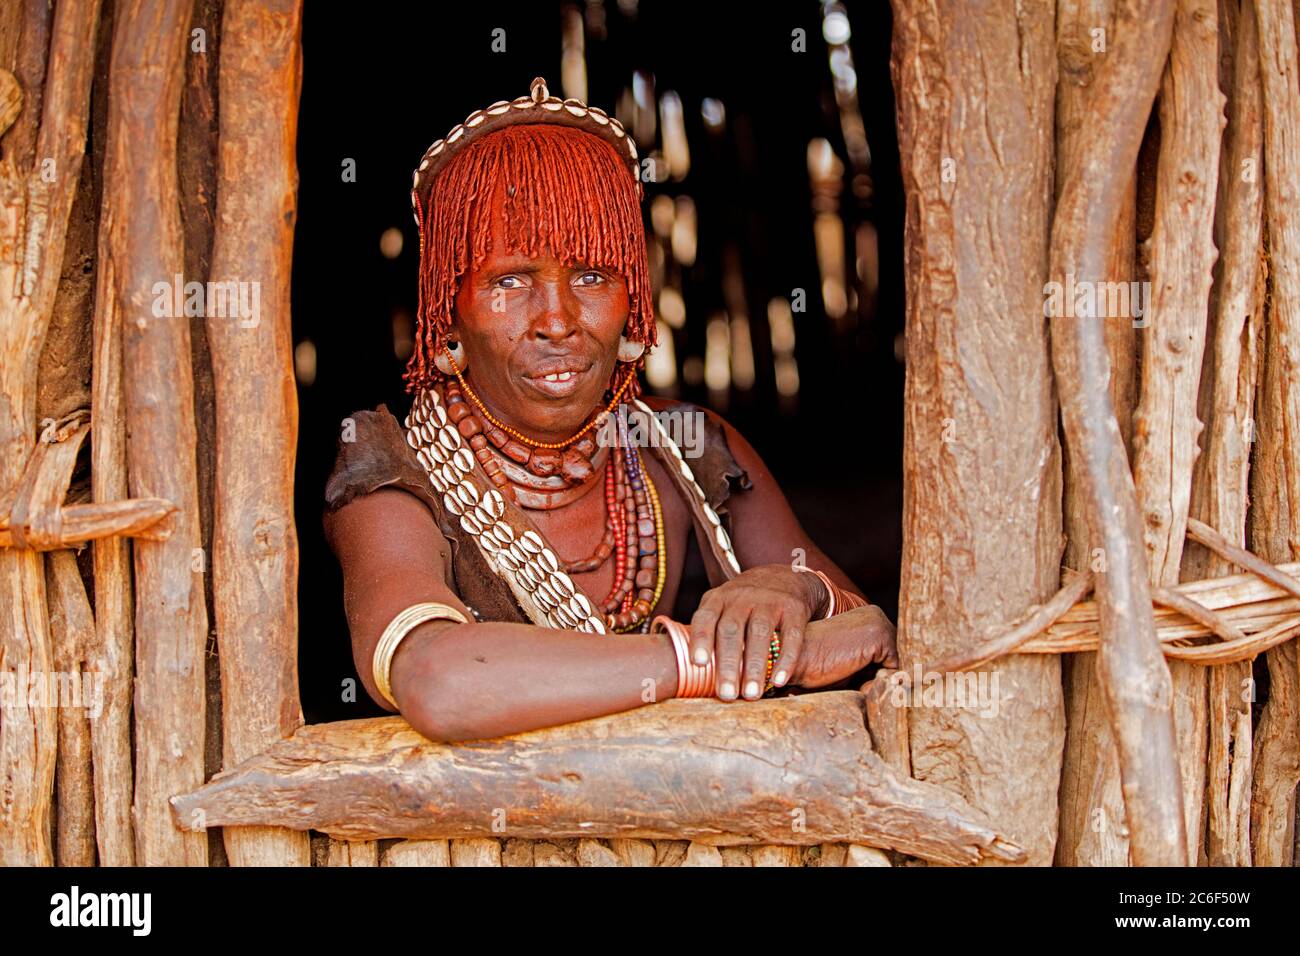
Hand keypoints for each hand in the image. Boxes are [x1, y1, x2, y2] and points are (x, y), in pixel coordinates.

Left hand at [689, 564, 825, 700]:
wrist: (784, 576)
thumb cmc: (744, 603)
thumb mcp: (722, 606)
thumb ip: (709, 631)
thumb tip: (692, 674)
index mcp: (719, 599)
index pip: (706, 617)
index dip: (701, 639)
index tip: (698, 663)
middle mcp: (742, 597)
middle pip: (731, 630)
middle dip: (727, 664)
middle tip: (726, 694)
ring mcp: (769, 601)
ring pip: (759, 633)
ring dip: (755, 666)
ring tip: (751, 694)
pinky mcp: (793, 608)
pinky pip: (790, 635)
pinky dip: (785, 659)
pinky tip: (778, 681)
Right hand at [790, 605, 897, 688]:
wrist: (788, 660)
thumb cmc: (815, 669)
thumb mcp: (849, 668)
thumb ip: (873, 672)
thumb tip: (900, 687)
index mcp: (867, 618)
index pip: (889, 655)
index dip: (878, 677)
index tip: (862, 689)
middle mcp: (876, 615)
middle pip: (896, 659)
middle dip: (882, 679)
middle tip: (860, 690)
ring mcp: (879, 622)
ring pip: (897, 665)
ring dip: (880, 683)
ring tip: (857, 687)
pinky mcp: (880, 635)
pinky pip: (895, 670)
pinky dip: (880, 684)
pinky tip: (858, 684)